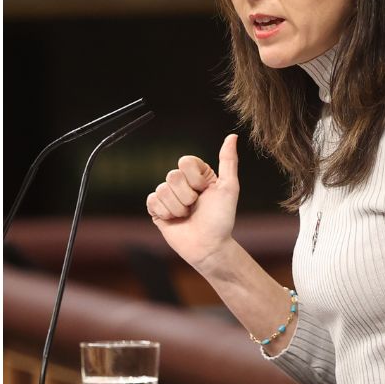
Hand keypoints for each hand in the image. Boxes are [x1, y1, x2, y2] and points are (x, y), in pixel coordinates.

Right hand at [146, 134, 240, 267]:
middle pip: (172, 176)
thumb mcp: (229, 188)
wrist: (209, 247)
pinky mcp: (157, 209)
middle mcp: (183, 183)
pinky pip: (152, 201)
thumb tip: (232, 136)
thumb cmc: (222, 219)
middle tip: (195, 207)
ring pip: (162, 190)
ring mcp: (169, 196)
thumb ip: (228, 161)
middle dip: (186, 196)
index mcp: (198, 174)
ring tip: (186, 216)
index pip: (185, 161)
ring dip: (177, 208)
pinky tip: (174, 220)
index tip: (204, 191)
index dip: (194, 178)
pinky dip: (165, 212)